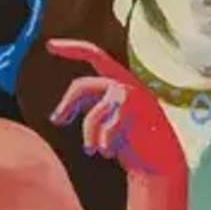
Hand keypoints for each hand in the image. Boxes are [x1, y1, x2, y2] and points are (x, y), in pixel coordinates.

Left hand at [47, 40, 178, 182]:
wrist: (161, 164)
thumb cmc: (133, 145)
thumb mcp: (107, 122)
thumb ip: (91, 109)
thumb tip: (58, 114)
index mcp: (122, 81)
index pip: (95, 56)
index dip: (72, 48)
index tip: (49, 45)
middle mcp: (129, 84)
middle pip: (83, 85)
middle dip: (66, 104)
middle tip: (56, 121)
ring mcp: (135, 97)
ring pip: (93, 113)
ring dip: (89, 134)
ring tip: (91, 150)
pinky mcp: (138, 113)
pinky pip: (106, 127)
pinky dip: (103, 143)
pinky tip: (108, 153)